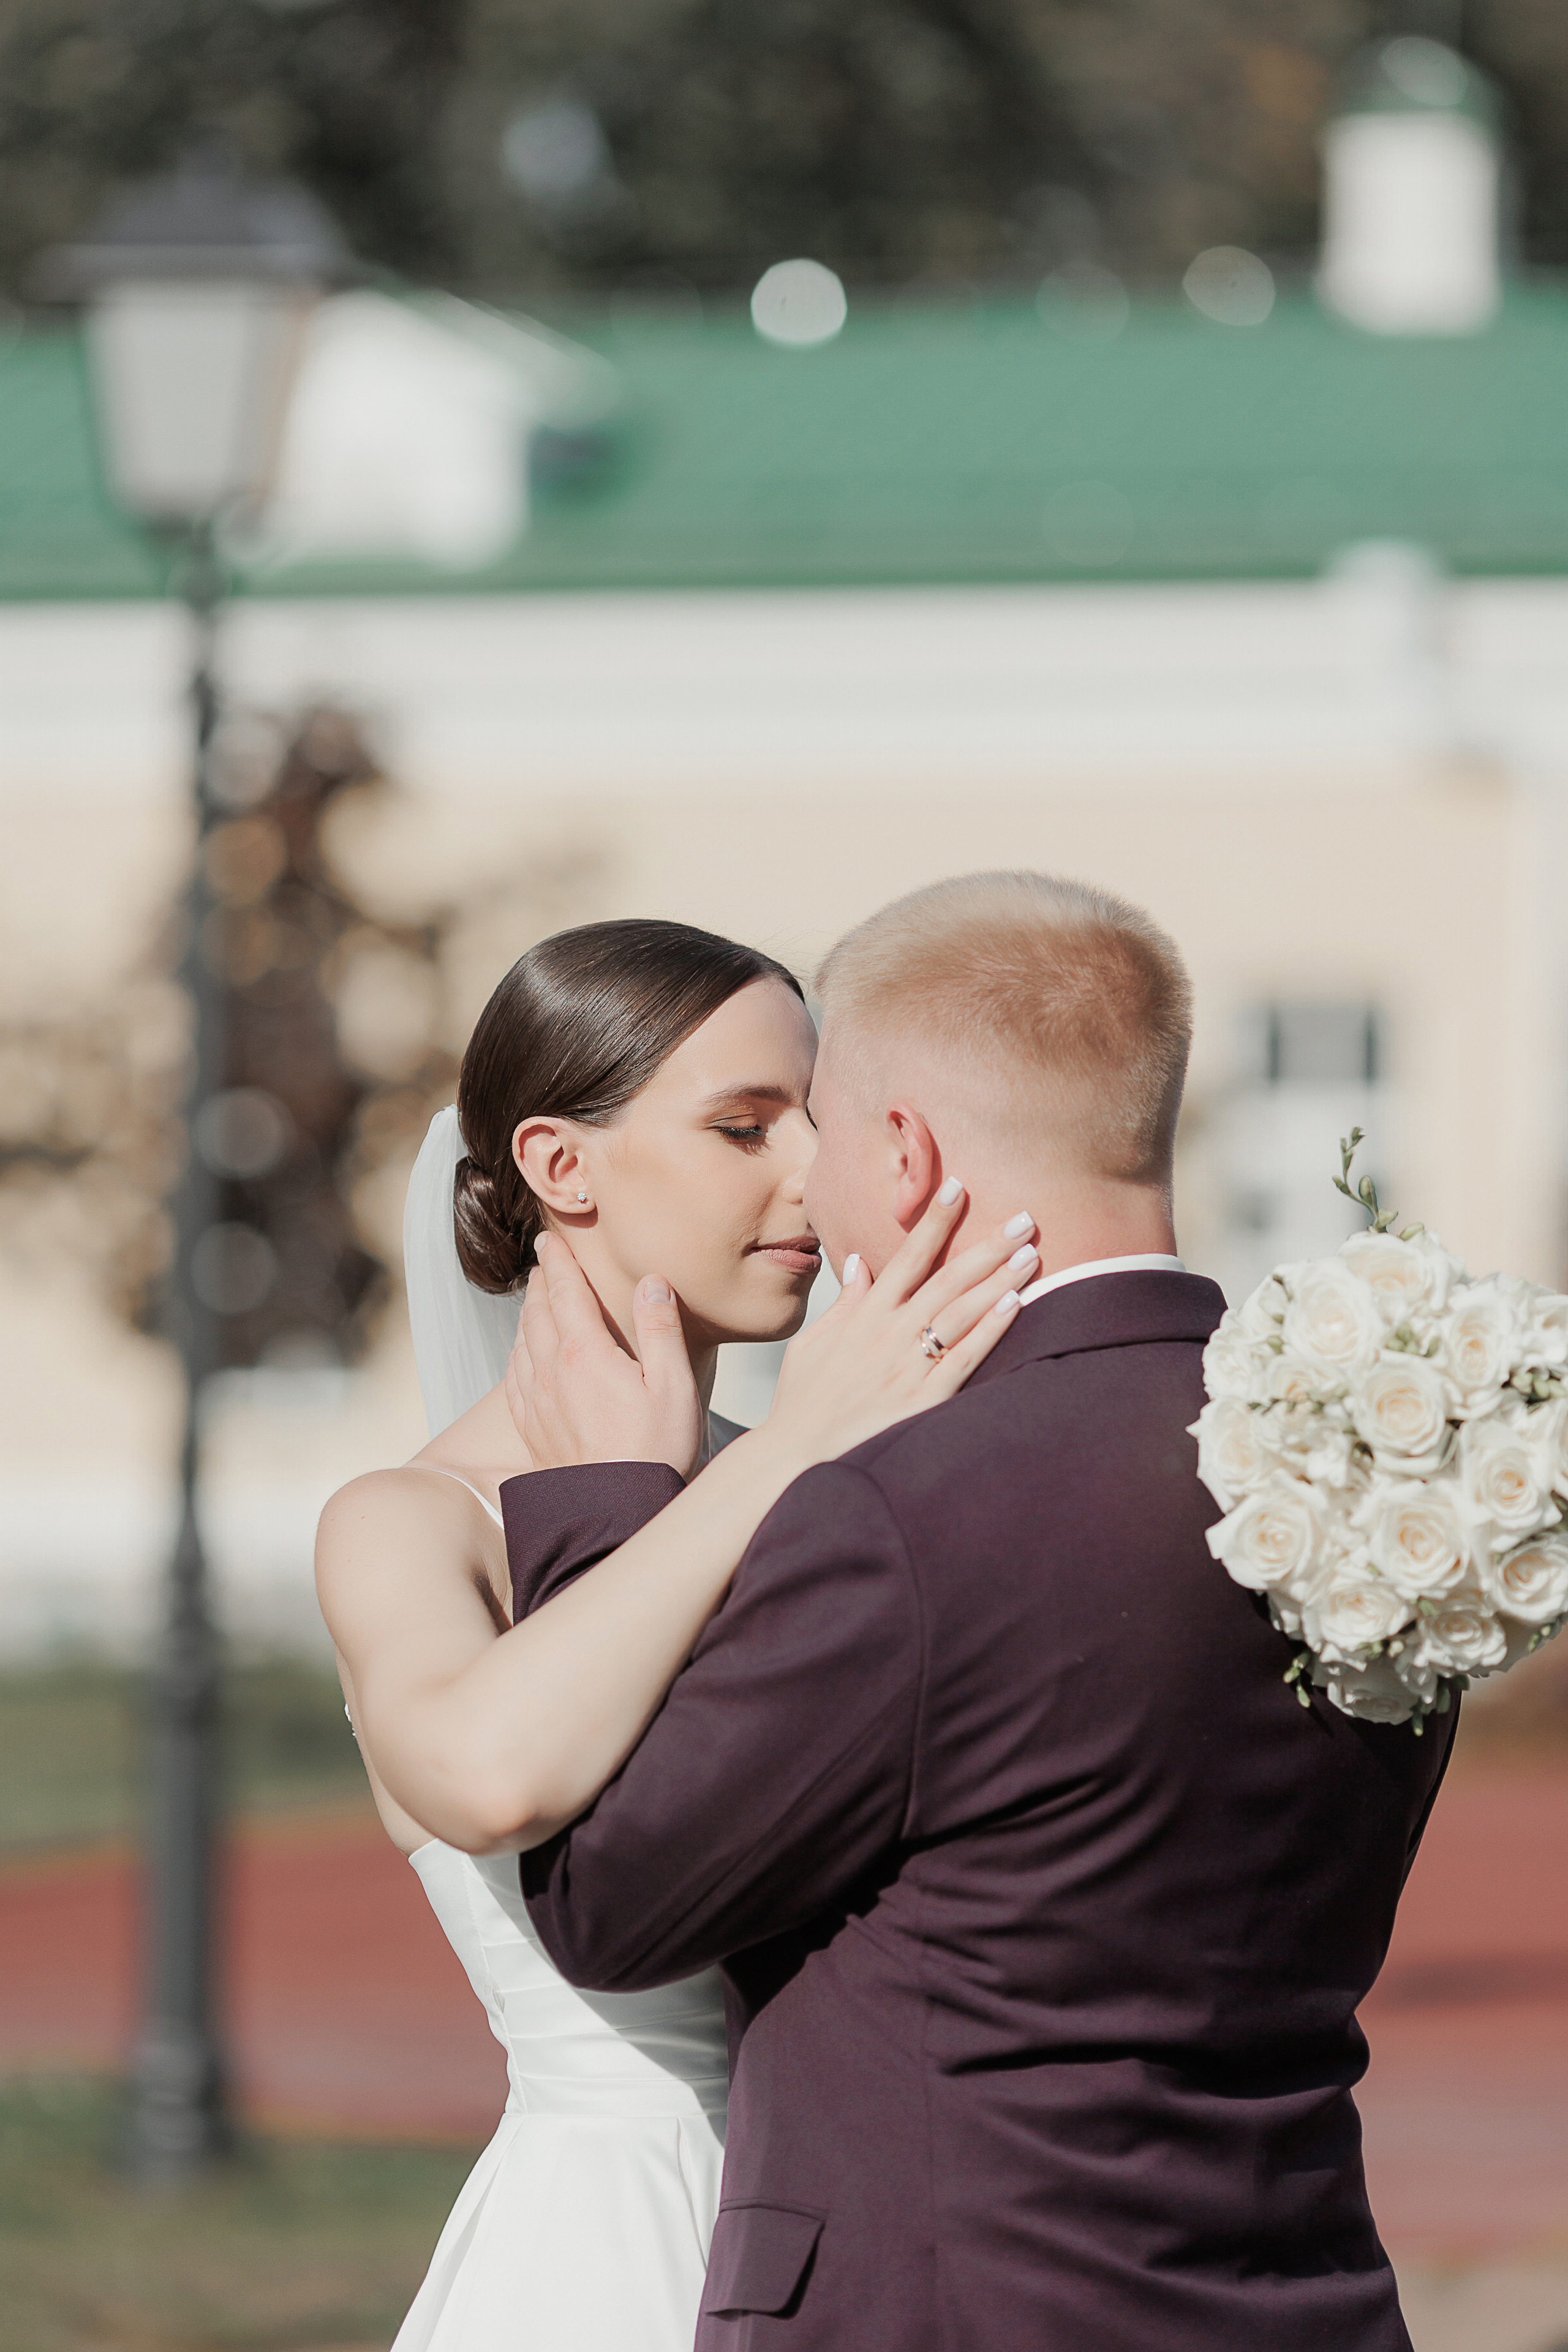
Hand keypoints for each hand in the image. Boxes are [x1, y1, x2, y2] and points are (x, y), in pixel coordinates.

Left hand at [504, 1234, 704, 1479]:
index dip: (557, 1260)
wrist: (617, 1513)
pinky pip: (514, 1377)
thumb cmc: (656, 1451)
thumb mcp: (674, 1386)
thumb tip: (651, 1281)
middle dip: (541, 1281)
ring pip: (521, 1342)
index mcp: (584, 1354)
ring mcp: (537, 1403)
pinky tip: (525, 1355)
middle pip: (537, 1312)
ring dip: (528, 1314)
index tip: (550, 1237)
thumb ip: (661, 1329)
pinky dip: (519, 1352)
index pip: (564, 1291)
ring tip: (536, 1300)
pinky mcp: (532, 1429)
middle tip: (545, 1261)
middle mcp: (551, 1372)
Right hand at [762, 1184, 1034, 1472]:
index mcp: (865, 1316)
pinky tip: (1014, 1306)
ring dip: (998, 1281)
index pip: (906, 1256)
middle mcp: (889, 1333)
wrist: (795, 1454)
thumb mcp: (813, 1343)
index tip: (957, 1186)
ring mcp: (907, 1366)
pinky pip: (963, 1359)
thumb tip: (857, 1262)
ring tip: (1030, 1255)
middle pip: (946, 1278)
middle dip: (986, 1245)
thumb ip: (842, 1303)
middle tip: (1024, 1218)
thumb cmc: (803, 1401)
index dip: (934, 1220)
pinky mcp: (921, 1400)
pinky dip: (989, 1331)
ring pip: (961, 1313)